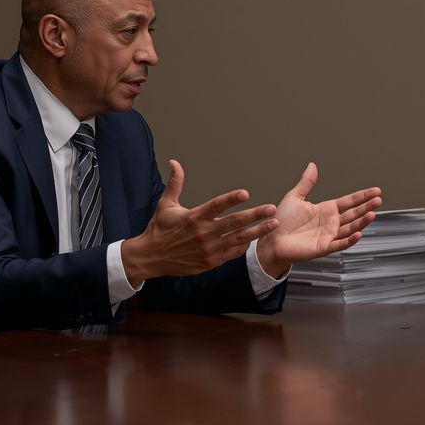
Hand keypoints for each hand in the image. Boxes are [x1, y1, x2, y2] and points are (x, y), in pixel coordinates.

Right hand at [121, 160, 279, 285]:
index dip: (231, 199)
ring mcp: (209, 249)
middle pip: (234, 222)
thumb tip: (174, 162)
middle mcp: (204, 233)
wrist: (150, 258)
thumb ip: (175, 183)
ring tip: (273, 223)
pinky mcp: (211, 261)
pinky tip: (255, 238)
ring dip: (257, 231)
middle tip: (271, 208)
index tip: (245, 193)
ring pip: (238, 239)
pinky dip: (244, 246)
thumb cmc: (159, 229)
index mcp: (194, 217)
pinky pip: (232, 253)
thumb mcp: (166, 205)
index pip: (216, 205)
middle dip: (255, 215)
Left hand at [257, 162, 382, 276]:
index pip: (349, 201)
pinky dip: (350, 240)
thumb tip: (312, 166)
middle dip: (367, 207)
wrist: (271, 239)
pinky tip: (359, 233)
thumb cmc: (281, 221)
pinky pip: (340, 243)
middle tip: (378, 200)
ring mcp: (329, 235)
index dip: (362, 196)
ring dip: (362, 222)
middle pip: (354, 214)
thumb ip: (306, 183)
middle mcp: (331, 222)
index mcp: (326, 209)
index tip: (375, 191)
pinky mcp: (324, 247)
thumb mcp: (295, 197)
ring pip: (351, 228)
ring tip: (372, 214)